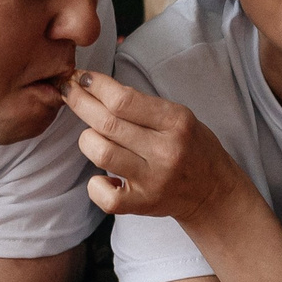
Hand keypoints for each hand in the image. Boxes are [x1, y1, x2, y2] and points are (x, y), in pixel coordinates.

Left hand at [64, 70, 248, 222]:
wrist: (213, 191)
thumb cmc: (192, 147)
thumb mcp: (179, 116)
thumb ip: (142, 106)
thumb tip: (97, 88)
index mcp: (176, 121)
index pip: (123, 99)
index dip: (95, 86)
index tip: (81, 78)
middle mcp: (165, 150)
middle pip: (107, 123)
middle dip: (79, 102)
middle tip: (68, 92)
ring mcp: (153, 180)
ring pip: (101, 153)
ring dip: (87, 139)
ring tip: (91, 135)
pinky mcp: (144, 204)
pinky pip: (105, 196)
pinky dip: (95, 185)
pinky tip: (101, 176)